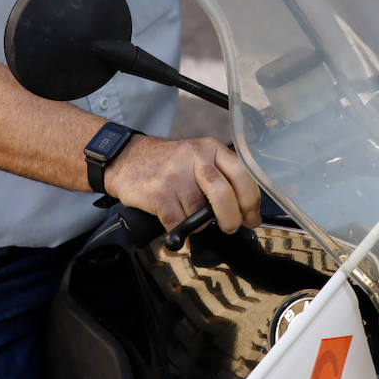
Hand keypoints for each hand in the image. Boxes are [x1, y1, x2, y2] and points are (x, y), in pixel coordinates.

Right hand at [104, 136, 260, 233]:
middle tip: (230, 227)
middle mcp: (195, 158)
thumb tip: (246, 210)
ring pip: (199, 213)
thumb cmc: (166, 163)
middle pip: (224, 193)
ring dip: (197, 222)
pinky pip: (178, 223)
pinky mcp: (158, 192)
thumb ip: (221, 176)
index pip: (242, 174)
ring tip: (186, 211)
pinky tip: (174, 218)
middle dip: (231, 218)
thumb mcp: (198, 156)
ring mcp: (175, 175)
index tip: (252, 218)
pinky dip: (179, 229)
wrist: (126, 158)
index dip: (251, 201)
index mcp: (211, 149)